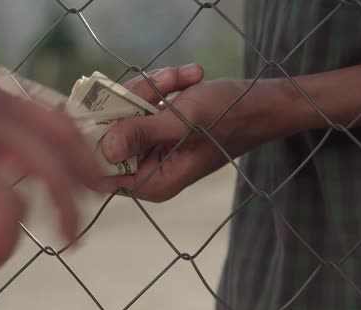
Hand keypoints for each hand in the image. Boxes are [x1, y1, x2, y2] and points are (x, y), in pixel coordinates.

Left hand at [100, 64, 293, 201]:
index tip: (100, 106)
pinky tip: (189, 77)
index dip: (97, 140)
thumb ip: (143, 134)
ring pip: (127, 114)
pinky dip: (162, 87)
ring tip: (188, 76)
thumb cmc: (231, 115)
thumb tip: (104, 149)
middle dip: (135, 100)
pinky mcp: (160, 129)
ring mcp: (154, 148)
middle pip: (113, 136)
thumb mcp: (184, 122)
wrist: (262, 102)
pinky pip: (143, 105)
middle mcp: (150, 169)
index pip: (104, 172)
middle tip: (165, 80)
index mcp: (155, 181)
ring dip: (154, 87)